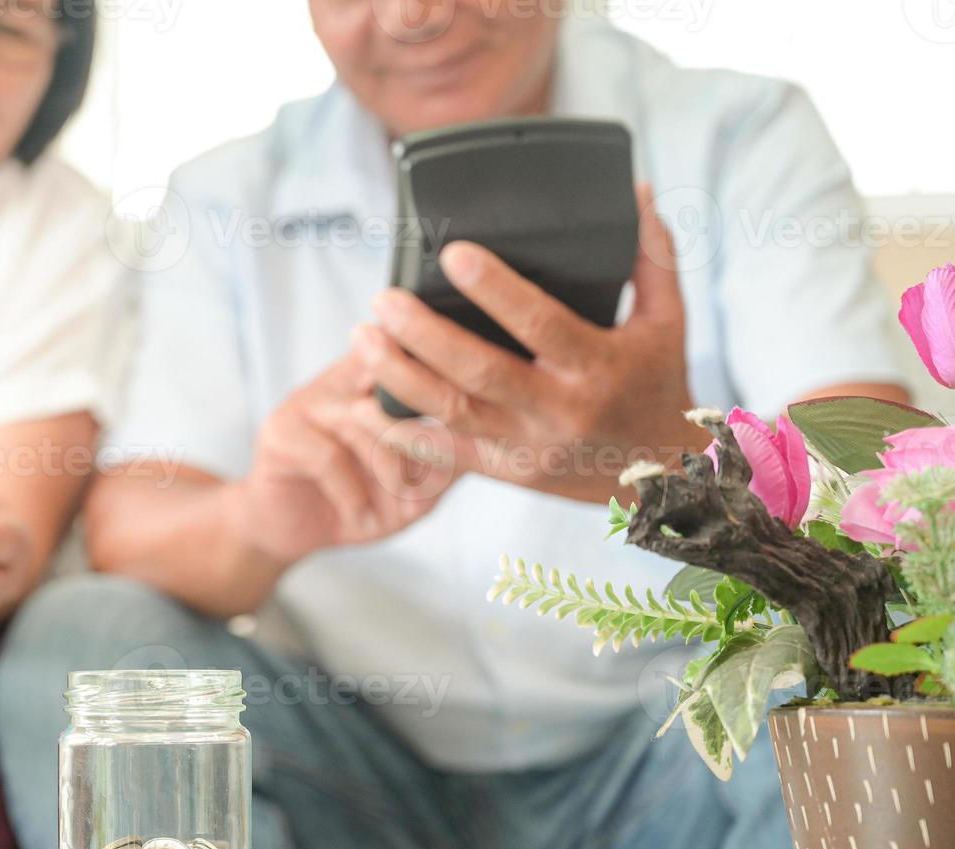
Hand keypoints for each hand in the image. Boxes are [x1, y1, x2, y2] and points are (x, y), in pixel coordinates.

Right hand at [230, 352, 456, 566]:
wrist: (287, 530)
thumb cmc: (355, 499)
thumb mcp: (413, 488)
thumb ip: (446, 464)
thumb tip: (495, 450)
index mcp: (374, 380)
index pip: (412, 352)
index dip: (442, 371)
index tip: (473, 403)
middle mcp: (341, 379)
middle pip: (397, 382)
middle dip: (424, 436)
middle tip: (432, 477)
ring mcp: (308, 401)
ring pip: (368, 422)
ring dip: (392, 472)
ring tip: (400, 503)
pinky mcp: (281, 431)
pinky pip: (331, 456)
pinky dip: (353, 494)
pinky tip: (359, 514)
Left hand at [353, 185, 706, 502]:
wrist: (664, 477)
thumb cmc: (657, 382)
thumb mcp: (667, 319)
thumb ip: (650, 256)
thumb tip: (634, 191)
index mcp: (598, 365)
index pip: (539, 322)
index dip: (494, 289)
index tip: (451, 254)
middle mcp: (560, 410)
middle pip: (480, 371)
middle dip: (423, 335)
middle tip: (381, 299)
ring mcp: (529, 447)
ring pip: (452, 413)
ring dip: (400, 376)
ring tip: (361, 338)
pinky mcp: (508, 473)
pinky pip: (447, 456)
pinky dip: (405, 433)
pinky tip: (368, 404)